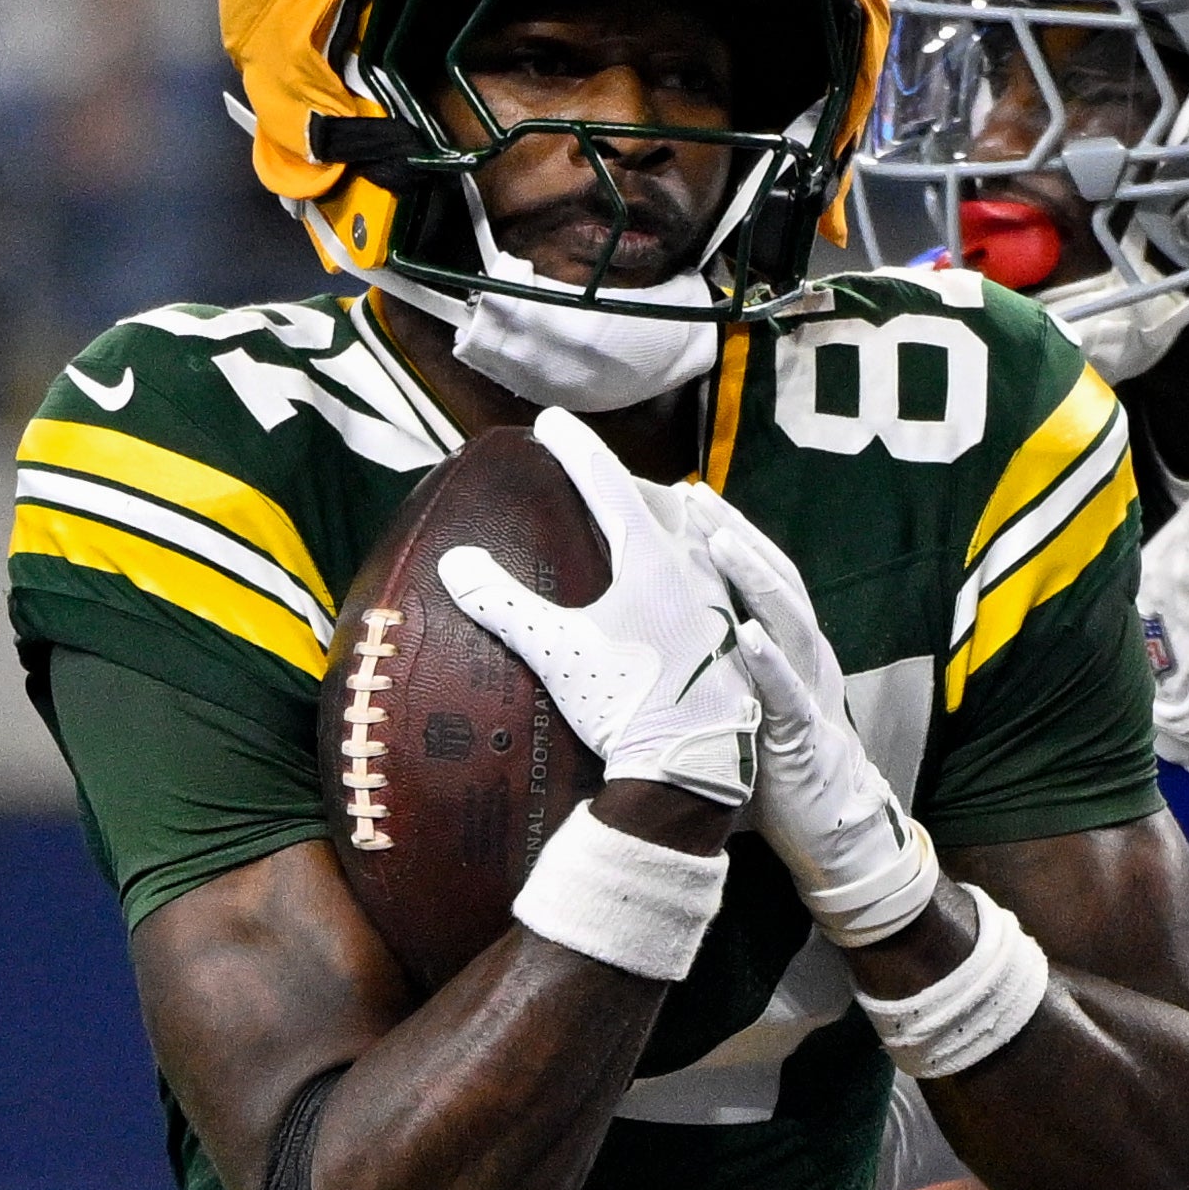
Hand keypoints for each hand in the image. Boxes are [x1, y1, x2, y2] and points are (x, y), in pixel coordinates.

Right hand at [440, 410, 757, 808]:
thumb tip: (455, 562)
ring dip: (669, 515)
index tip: (550, 421)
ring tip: (650, 510)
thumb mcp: (556, 651)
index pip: (607, 483)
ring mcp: (722, 599)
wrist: (693, 768)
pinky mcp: (734, 633)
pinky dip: (694, 556)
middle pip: (659, 501)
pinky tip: (688, 577)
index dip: (575, 450)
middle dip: (624, 480)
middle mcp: (696, 565)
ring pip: (698, 533)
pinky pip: (715, 572)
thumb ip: (503, 603)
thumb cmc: (625, 704)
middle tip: (594, 472)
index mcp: (652, 558)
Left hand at [688, 492, 940, 945]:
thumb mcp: (740, 714)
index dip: (729, 535)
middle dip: (736, 533)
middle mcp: (805, 660)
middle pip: (775, 580)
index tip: (687, 497)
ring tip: (721, 540)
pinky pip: (790, 693)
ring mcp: (810, 694)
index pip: (758, 580)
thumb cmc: (779, 779)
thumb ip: (711, 680)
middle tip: (692, 493)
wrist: (836, 840)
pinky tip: (749, 634)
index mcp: (788, 652)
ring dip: (755, 578)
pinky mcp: (807, 736)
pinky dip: (770, 661)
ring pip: (790, 621)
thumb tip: (653, 658)